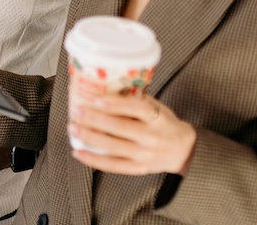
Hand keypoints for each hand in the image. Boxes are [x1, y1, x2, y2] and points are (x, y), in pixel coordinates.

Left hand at [68, 94, 196, 175]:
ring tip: (73, 128)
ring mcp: (145, 155)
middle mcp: (152, 137)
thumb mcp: (157, 107)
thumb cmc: (164, 123)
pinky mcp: (138, 168)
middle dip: (95, 119)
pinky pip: (113, 166)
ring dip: (90, 137)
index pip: (137, 109)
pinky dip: (94, 160)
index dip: (115, 104)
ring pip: (114, 147)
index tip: (96, 99)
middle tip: (76, 111)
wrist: (183, 150)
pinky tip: (78, 153)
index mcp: (158, 118)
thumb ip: (135, 100)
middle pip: (121, 128)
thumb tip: (103, 87)